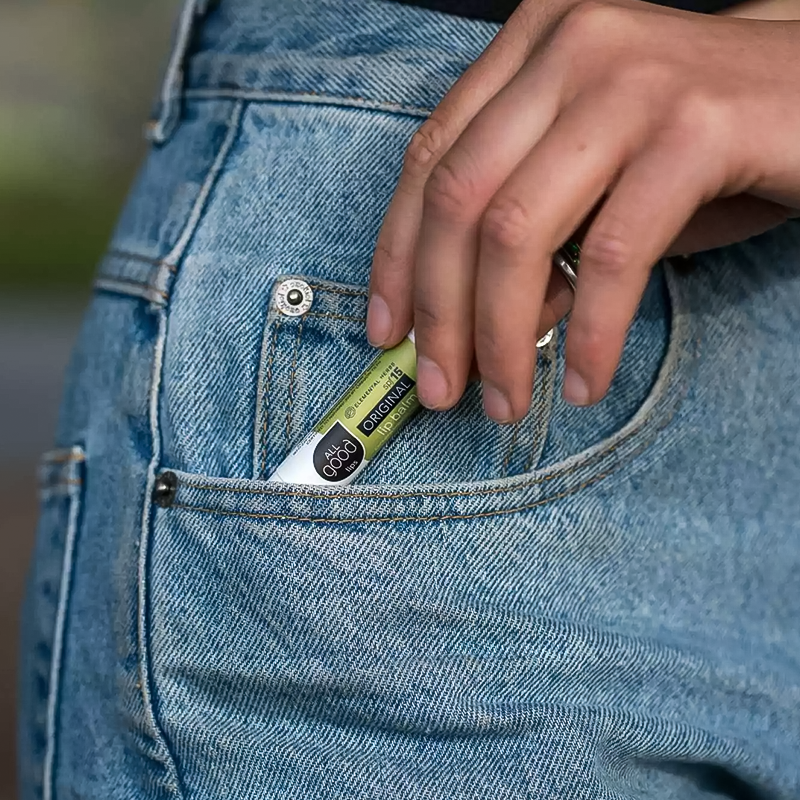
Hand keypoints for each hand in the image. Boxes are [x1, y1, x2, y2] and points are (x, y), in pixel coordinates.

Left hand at [366, 0, 799, 420]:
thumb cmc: (695, 146)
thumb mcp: (590, 180)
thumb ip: (529, 236)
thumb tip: (473, 325)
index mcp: (529, 49)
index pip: (430, 163)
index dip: (397, 259)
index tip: (387, 335)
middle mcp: (568, 48)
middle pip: (459, 201)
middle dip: (439, 314)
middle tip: (441, 389)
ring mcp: (629, 80)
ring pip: (517, 232)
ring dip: (501, 337)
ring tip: (507, 400)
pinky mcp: (695, 127)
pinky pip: (612, 255)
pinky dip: (593, 334)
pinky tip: (587, 381)